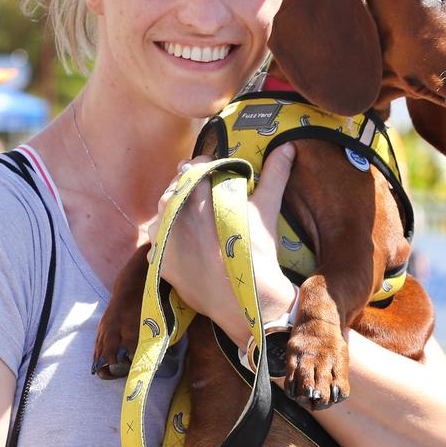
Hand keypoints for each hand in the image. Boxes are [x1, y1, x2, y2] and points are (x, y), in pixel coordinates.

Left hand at [146, 144, 296, 346]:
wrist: (247, 299)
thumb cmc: (258, 251)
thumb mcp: (267, 208)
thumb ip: (274, 174)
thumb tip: (287, 147)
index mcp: (198, 194)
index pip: (192, 167)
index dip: (205, 168)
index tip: (215, 175)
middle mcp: (174, 213)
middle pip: (175, 189)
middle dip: (190, 190)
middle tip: (209, 201)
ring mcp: (163, 239)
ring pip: (164, 215)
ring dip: (177, 214)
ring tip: (198, 225)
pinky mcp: (159, 263)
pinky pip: (158, 244)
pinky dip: (169, 242)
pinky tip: (188, 247)